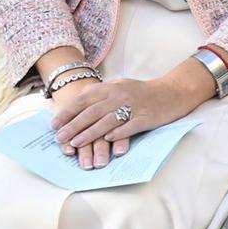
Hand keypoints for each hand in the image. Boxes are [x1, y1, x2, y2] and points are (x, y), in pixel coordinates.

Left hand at [50, 60, 212, 169]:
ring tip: (75, 144)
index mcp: (112, 87)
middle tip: (60, 138)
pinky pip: (129, 126)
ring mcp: (134, 106)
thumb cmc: (144, 92)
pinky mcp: (146, 117)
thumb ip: (101, 91)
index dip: (68, 112)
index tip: (54, 124)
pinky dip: (117, 134)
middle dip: (73, 126)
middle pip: (92, 112)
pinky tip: (107, 142)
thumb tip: (81, 96)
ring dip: (89, 133)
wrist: (173, 92)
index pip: (84, 99)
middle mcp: (120, 95)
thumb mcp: (121, 85)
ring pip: (107, 121)